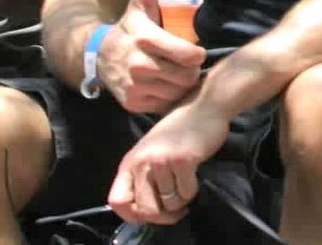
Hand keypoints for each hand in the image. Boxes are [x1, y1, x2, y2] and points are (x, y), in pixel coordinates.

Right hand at [98, 0, 205, 113]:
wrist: (97, 56)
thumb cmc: (127, 28)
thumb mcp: (138, 3)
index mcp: (146, 39)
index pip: (189, 56)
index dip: (195, 54)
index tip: (192, 51)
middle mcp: (139, 66)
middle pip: (187, 76)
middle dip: (189, 70)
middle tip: (182, 64)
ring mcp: (135, 87)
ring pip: (177, 92)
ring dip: (179, 85)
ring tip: (172, 73)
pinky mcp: (133, 104)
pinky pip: (165, 104)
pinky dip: (167, 97)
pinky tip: (160, 85)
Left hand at [107, 98, 228, 225]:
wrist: (203, 106)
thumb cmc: (178, 130)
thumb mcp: (150, 151)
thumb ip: (142, 176)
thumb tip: (144, 211)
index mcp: (130, 162)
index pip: (117, 201)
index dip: (132, 215)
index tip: (150, 213)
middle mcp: (142, 162)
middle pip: (145, 210)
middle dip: (162, 216)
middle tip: (174, 210)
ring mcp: (162, 161)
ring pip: (170, 203)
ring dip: (181, 201)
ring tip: (184, 187)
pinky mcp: (183, 160)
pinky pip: (186, 193)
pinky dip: (192, 191)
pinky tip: (194, 178)